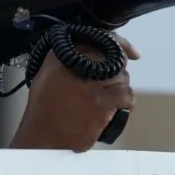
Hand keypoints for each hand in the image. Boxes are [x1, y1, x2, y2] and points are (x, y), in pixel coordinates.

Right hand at [9, 32, 138, 152]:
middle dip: (117, 73)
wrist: (42, 135)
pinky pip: (126, 96)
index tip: (132, 52)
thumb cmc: (43, 109)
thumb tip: (90, 55)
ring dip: (120, 89)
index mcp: (65, 53)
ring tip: (108, 101)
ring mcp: (93, 83)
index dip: (121, 44)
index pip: (102, 39)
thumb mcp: (47, 74)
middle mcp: (80, 63)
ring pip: (123, 78)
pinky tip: (116, 108)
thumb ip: (67, 60)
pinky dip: (125, 102)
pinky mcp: (103, 102)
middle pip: (115, 60)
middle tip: (109, 87)